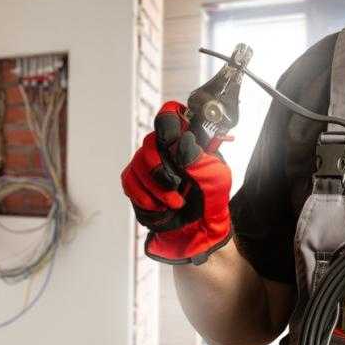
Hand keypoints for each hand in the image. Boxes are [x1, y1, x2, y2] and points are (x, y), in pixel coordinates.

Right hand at [121, 101, 232, 264]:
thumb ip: (198, 158)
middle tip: (179, 186)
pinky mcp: (136, 182)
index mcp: (186, 139)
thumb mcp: (215, 177)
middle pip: (150, 141)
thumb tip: (182, 142)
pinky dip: (143, 196)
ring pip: (138, 162)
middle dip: (163, 168)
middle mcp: (164, 148)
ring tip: (175, 203)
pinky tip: (159, 207)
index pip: (170, 114)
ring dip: (157, 187)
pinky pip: (128, 180)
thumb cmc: (211, 199)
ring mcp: (148, 164)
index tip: (173, 140)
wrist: (200, 230)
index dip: (168, 122)